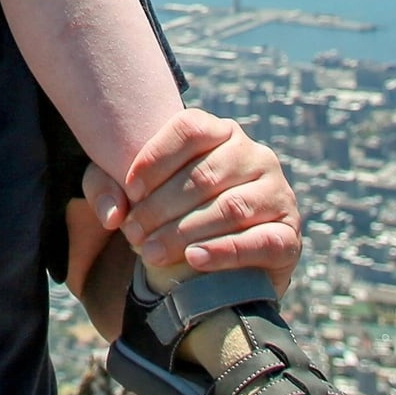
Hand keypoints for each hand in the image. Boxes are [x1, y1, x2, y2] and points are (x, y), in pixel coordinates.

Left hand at [83, 109, 302, 291]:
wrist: (222, 266)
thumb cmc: (171, 215)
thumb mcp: (131, 195)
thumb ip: (106, 189)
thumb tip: (113, 212)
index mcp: (221, 132)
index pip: (189, 128)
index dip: (156, 156)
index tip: (129, 189)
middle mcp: (254, 155)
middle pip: (205, 174)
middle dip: (162, 207)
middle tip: (133, 234)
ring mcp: (277, 193)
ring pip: (231, 207)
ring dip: (186, 232)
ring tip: (152, 252)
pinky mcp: (289, 236)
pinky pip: (260, 241)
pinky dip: (225, 251)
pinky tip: (195, 260)